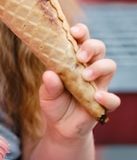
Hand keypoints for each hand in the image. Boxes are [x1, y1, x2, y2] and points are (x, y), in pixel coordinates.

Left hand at [39, 22, 120, 138]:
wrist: (60, 127)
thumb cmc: (54, 102)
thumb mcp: (46, 94)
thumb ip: (49, 85)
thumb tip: (49, 74)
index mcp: (74, 59)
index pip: (81, 39)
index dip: (80, 31)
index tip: (73, 31)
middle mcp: (89, 67)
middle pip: (99, 47)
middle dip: (91, 47)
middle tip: (79, 56)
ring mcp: (98, 84)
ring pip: (109, 66)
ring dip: (99, 67)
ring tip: (85, 76)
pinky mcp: (104, 103)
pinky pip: (113, 98)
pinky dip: (107, 97)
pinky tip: (96, 97)